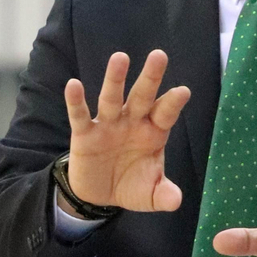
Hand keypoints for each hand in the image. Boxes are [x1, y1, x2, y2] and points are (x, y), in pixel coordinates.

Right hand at [64, 50, 190, 211]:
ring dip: (115, 79)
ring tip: (120, 58)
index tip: (183, 91)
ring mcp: (108, 125)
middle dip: (150, 77)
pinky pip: (80, 115)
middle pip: (142, 96)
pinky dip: (76, 101)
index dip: (173, 103)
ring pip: (111, 98)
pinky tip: (73, 85)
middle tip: (159, 55)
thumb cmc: (131, 185)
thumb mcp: (149, 195)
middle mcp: (132, 122)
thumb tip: (176, 201)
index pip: (165, 114)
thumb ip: (163, 195)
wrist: (99, 195)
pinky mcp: (84, 134)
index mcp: (153, 132)